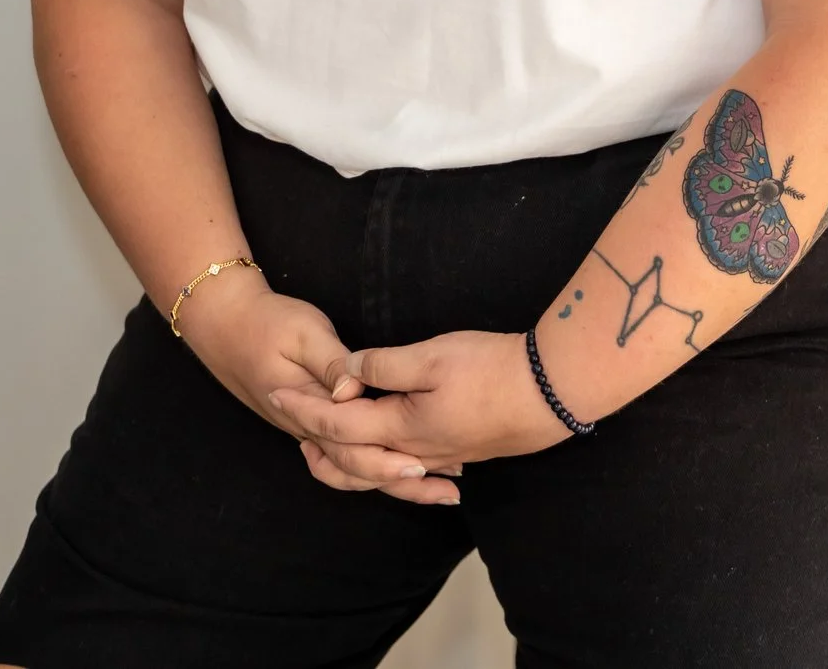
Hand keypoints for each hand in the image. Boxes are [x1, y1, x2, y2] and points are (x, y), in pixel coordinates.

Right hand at [174, 277, 457, 504]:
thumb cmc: (266, 323)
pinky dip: (374, 465)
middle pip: (355, 469)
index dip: (387, 460)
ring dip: (391, 480)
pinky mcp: (312, 422)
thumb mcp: (303, 332)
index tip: (423, 466)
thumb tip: (355, 390)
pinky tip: (403, 462)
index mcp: (306, 409)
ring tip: (436, 488)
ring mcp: (307, 429)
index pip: (350, 447)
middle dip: (400, 481)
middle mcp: (307, 429)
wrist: (224, 324)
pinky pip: (344, 455)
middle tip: (446, 488)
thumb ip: (330, 363)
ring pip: (350, 468)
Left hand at [274, 330, 572, 475]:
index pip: (337, 425)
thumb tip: (349, 374)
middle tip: (292, 426)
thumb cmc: (492, 370)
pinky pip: (412, 469)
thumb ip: (383, 367)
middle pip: (354, 462)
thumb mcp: (431, 357)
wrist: (553, 392)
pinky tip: (396, 462)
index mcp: (401, 428)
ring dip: (351, 461)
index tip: (275, 392)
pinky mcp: (464, 451)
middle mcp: (416, 453)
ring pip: (383, 471)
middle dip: (318, 446)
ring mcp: (442, 457)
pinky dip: (388, 468)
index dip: (303, 408)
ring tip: (331, 448)